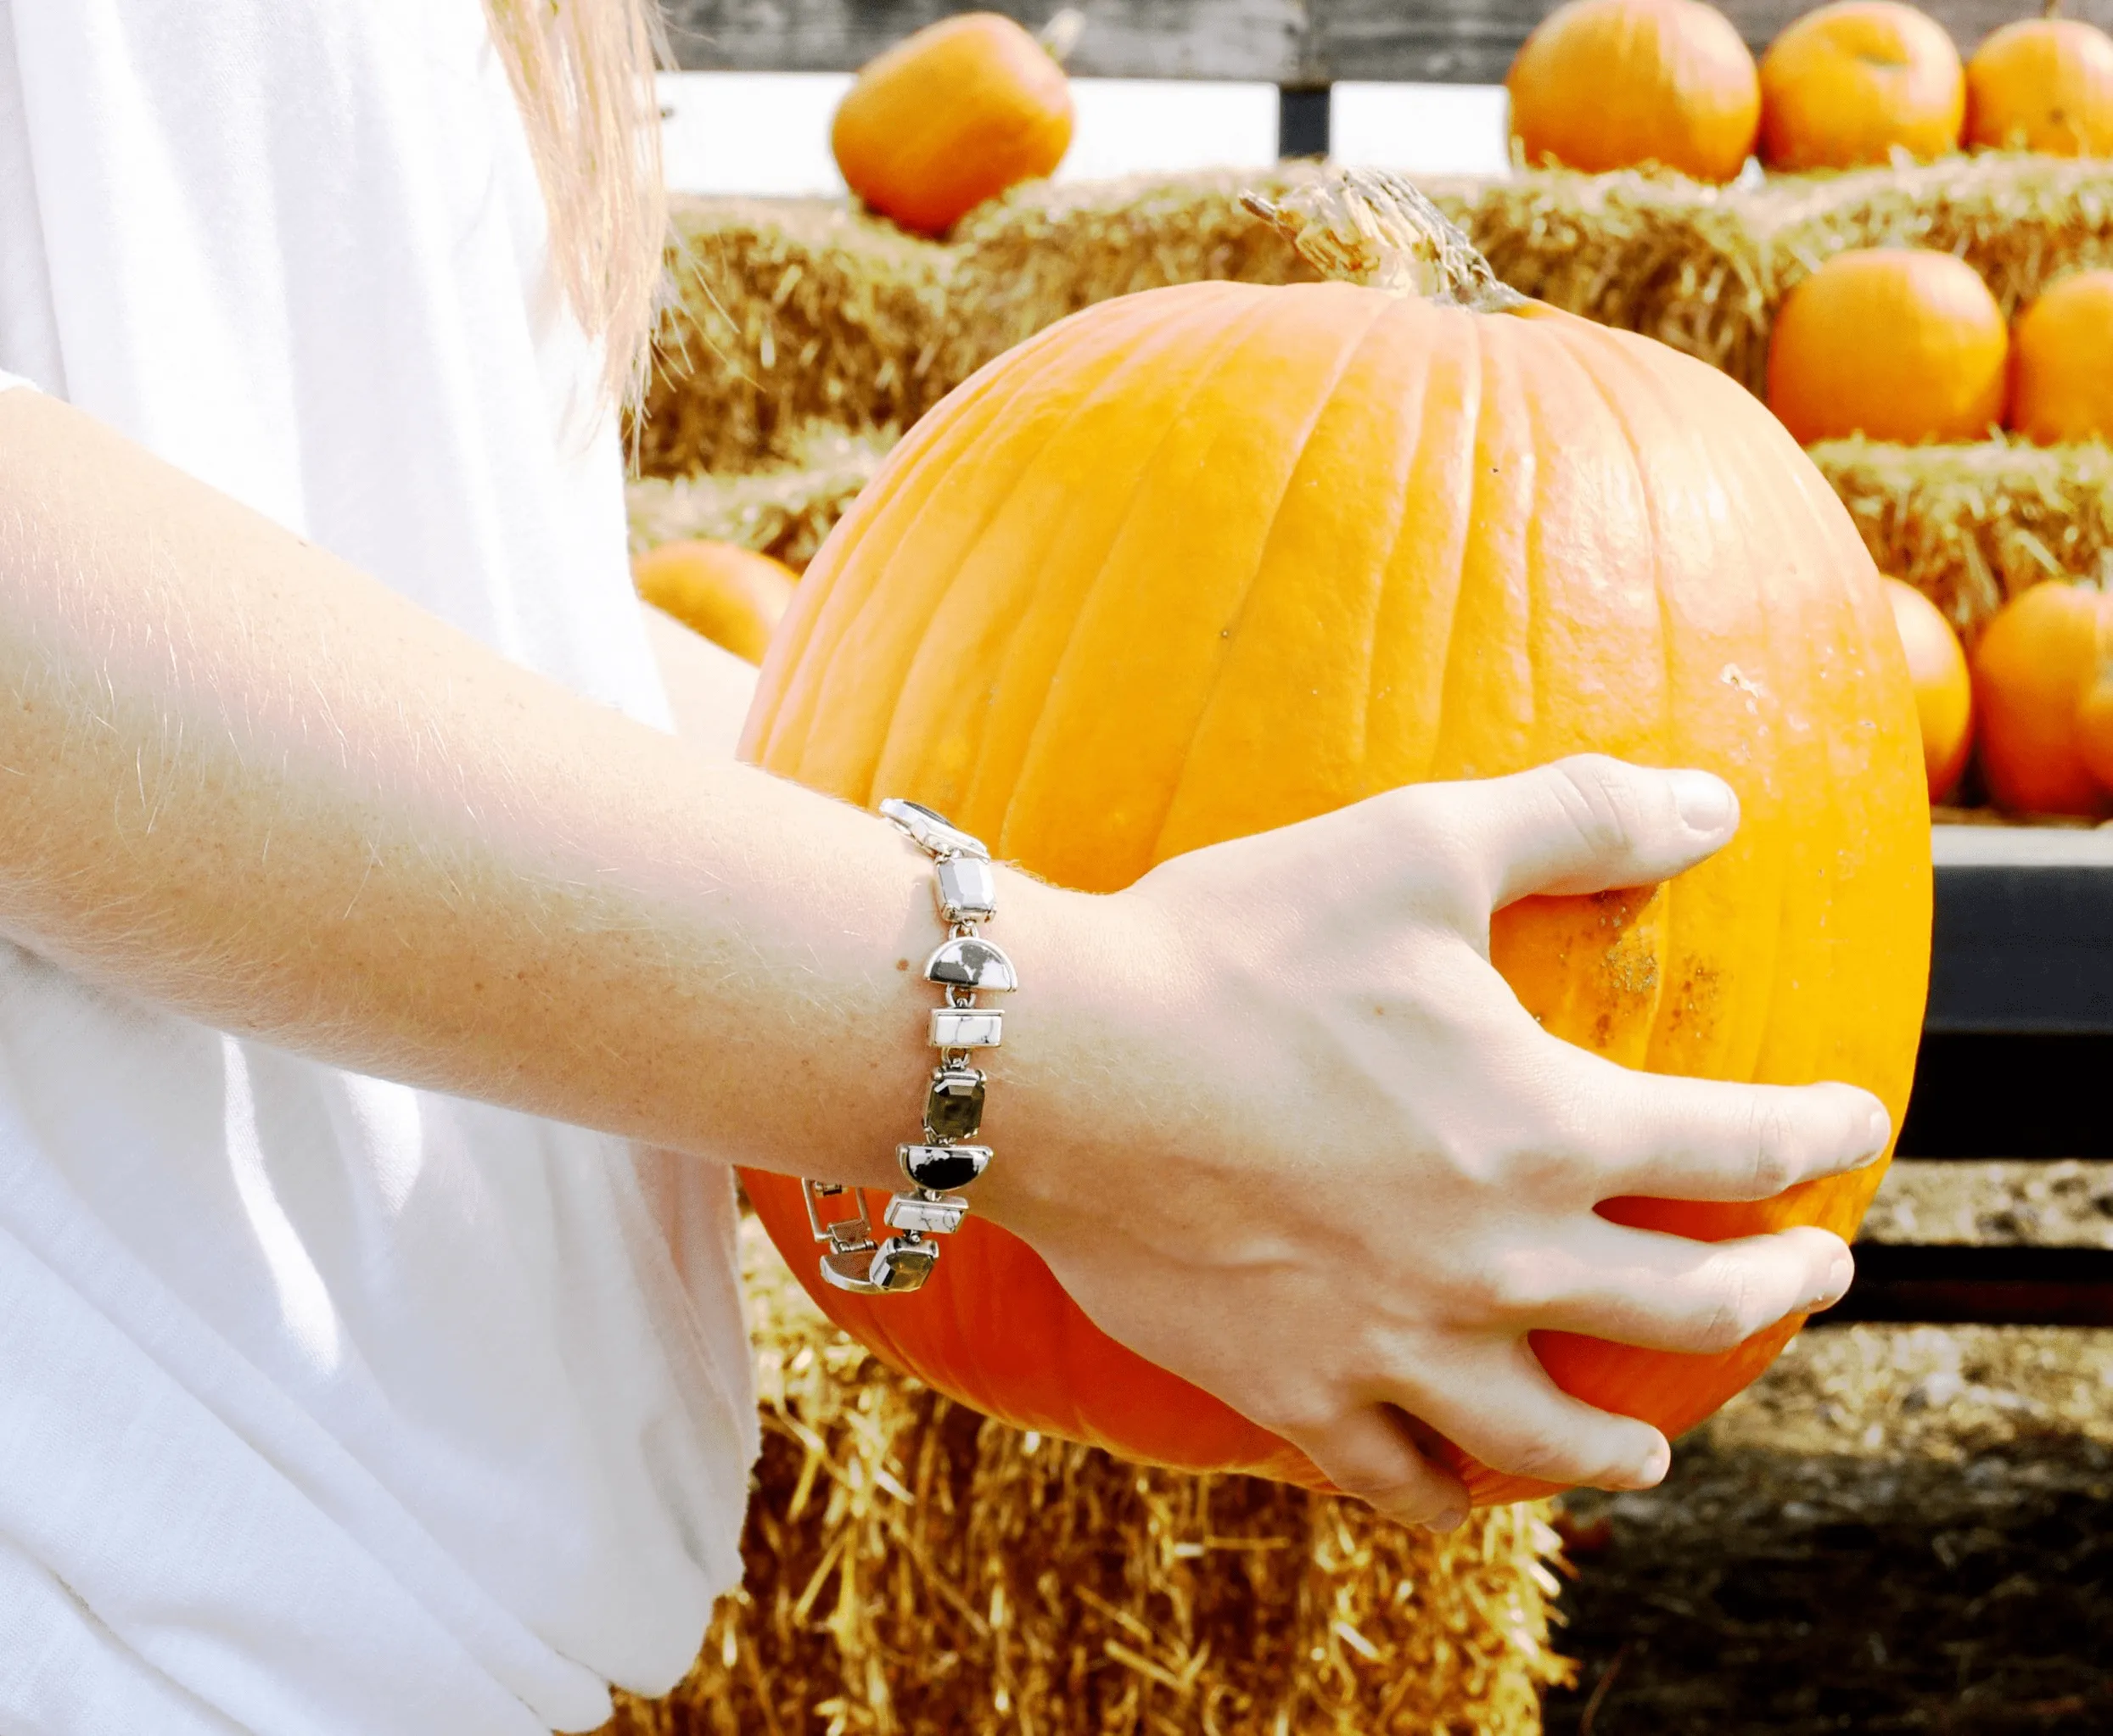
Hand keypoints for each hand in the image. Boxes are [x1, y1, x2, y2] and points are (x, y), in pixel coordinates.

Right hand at [995, 756, 1886, 1530]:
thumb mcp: (1414, 845)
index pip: (1735, 1147)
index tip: (1852, 1125)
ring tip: (1651, 1450)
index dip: (1814, 1131)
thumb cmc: (1234, 945)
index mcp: (1544, 1130)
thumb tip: (1715, 805)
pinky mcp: (1290, 1392)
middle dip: (1774, 1293)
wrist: (1053, 1064)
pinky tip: (1463, 1488)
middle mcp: (1495, 1263)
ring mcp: (1394, 1346)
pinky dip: (1451, 1493)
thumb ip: (1576, 817)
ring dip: (1625, 1445)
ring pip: (1553, 1439)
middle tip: (1810, 1278)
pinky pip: (1398, 1479)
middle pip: (1688, 1309)